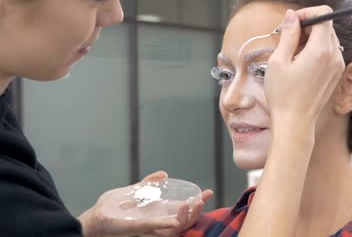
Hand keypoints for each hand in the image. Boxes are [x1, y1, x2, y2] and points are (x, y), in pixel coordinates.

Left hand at [79, 171, 212, 236]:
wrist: (93, 219)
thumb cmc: (111, 209)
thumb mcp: (134, 192)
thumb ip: (149, 184)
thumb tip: (164, 174)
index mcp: (157, 215)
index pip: (182, 212)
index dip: (197, 204)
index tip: (207, 192)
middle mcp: (156, 224)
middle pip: (184, 222)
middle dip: (197, 211)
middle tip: (203, 198)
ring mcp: (148, 228)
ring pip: (175, 228)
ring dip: (187, 217)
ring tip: (193, 204)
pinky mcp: (138, 229)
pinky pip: (157, 229)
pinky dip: (168, 225)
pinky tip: (177, 219)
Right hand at [265, 6, 344, 128]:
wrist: (294, 123)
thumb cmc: (283, 96)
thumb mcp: (278, 61)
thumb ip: (288, 34)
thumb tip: (292, 16)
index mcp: (321, 50)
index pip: (324, 14)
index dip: (307, 13)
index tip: (292, 21)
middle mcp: (335, 56)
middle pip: (326, 26)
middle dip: (307, 26)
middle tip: (288, 38)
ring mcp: (338, 66)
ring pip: (327, 39)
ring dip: (310, 39)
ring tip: (292, 54)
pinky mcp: (336, 74)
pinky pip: (329, 53)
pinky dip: (316, 51)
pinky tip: (300, 64)